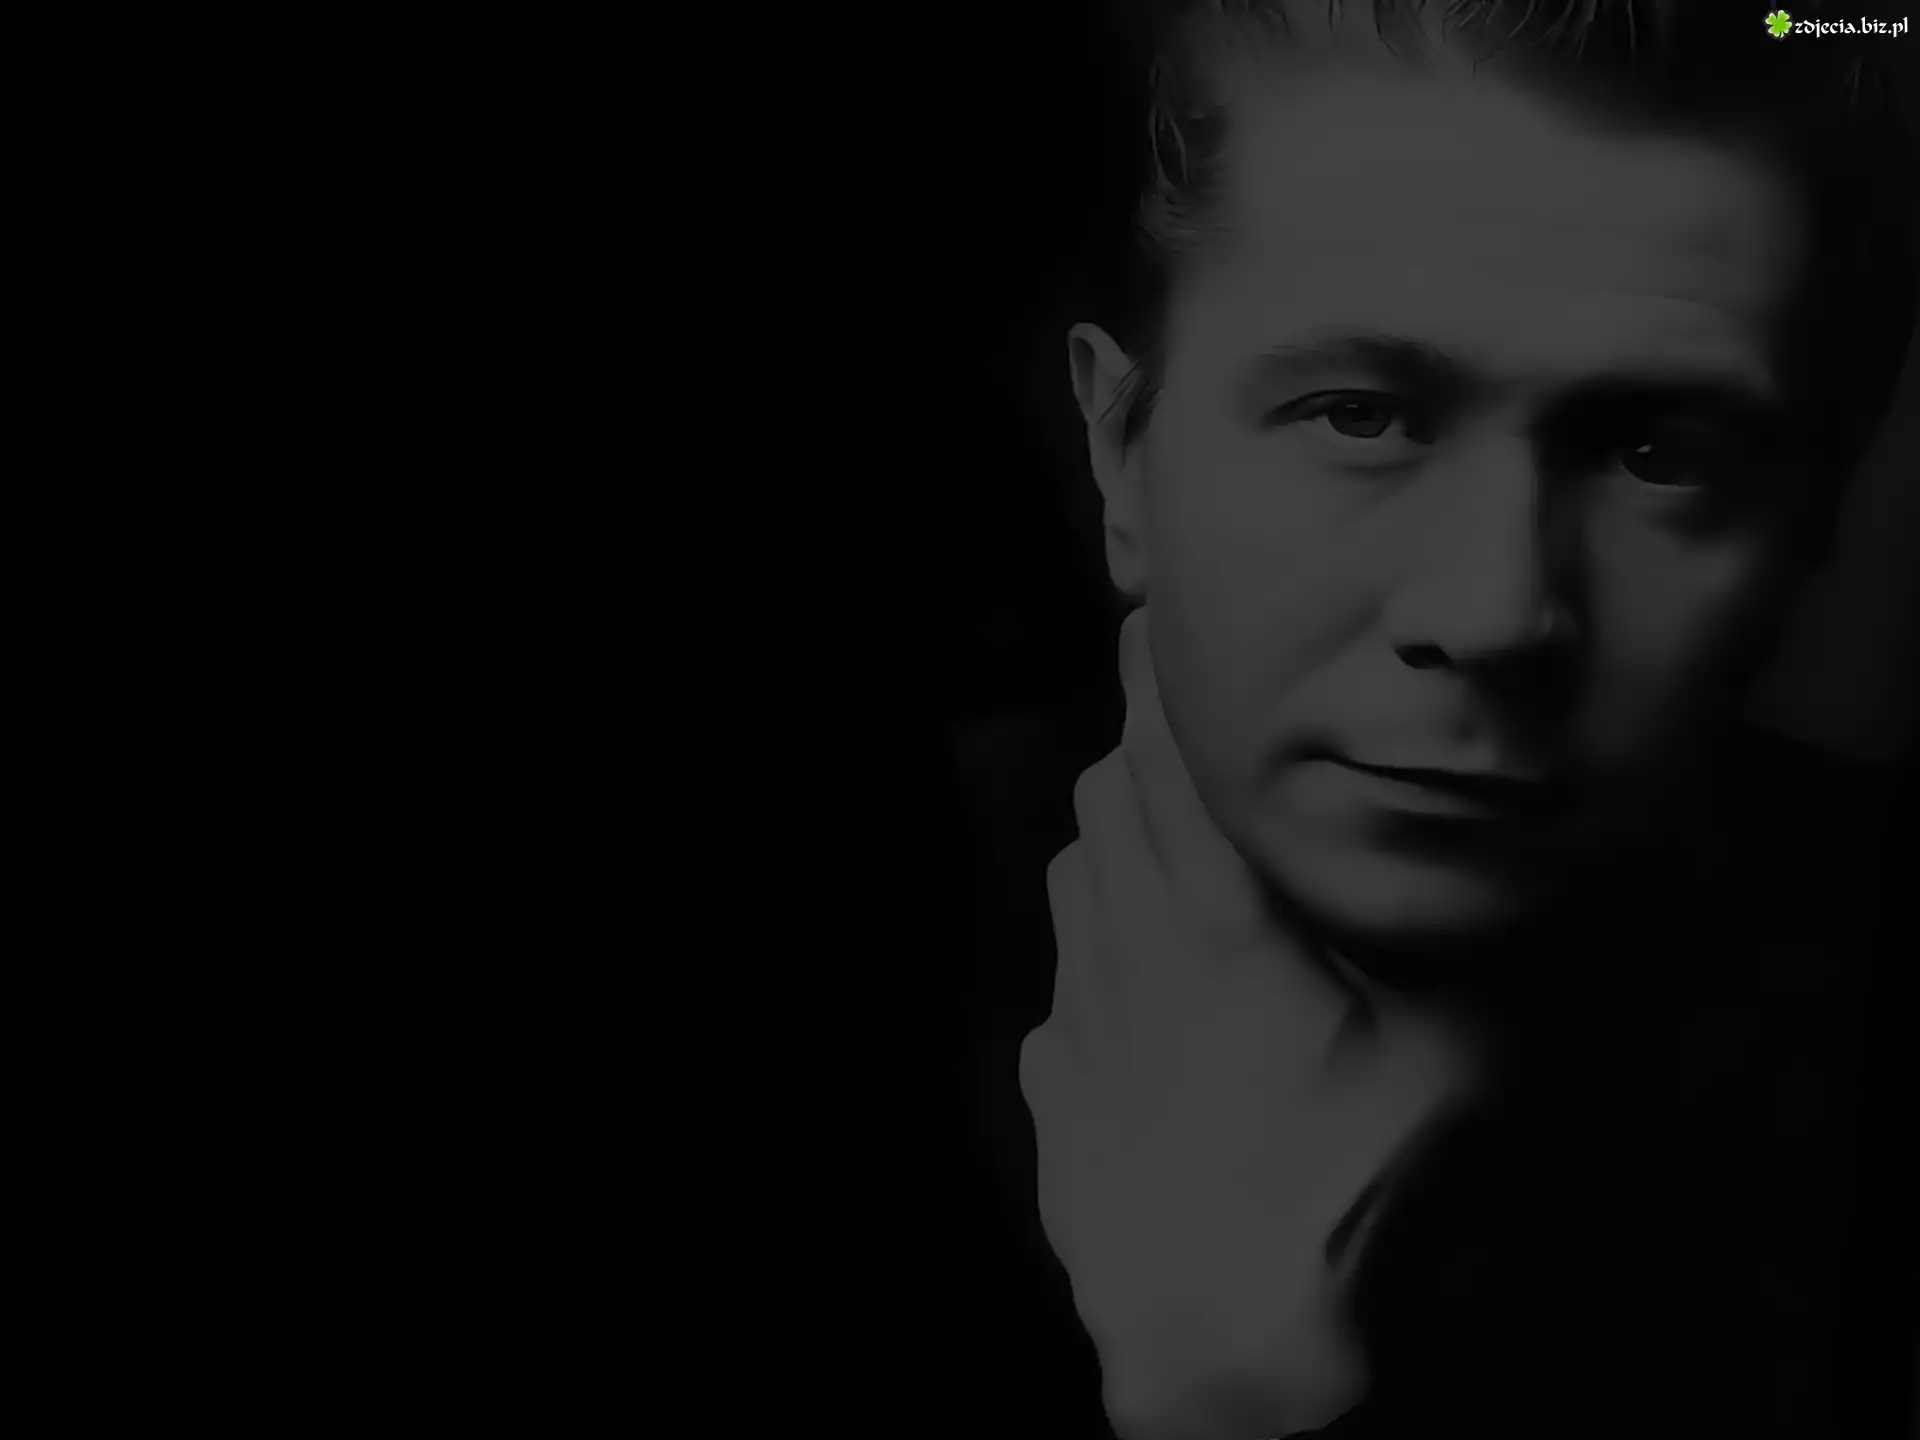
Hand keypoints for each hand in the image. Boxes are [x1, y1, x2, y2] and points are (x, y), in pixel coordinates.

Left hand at [1019, 609, 1482, 1438]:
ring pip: (1072, 878)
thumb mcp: (1463, 1067)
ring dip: (1110, 842)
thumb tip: (1535, 880)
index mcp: (1219, 925)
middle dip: (1141, 752)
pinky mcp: (1054, 1096)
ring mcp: (1078, 1024)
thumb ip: (1490, 957)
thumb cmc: (1346, 1204)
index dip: (1155, 679)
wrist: (1226, 1353)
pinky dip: (1090, 952)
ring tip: (1165, 852)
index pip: (1168, 757)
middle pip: (1105, 799)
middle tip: (1187, 742)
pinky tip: (1135, 990)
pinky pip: (1058, 984)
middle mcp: (1128, 952)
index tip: (1151, 626)